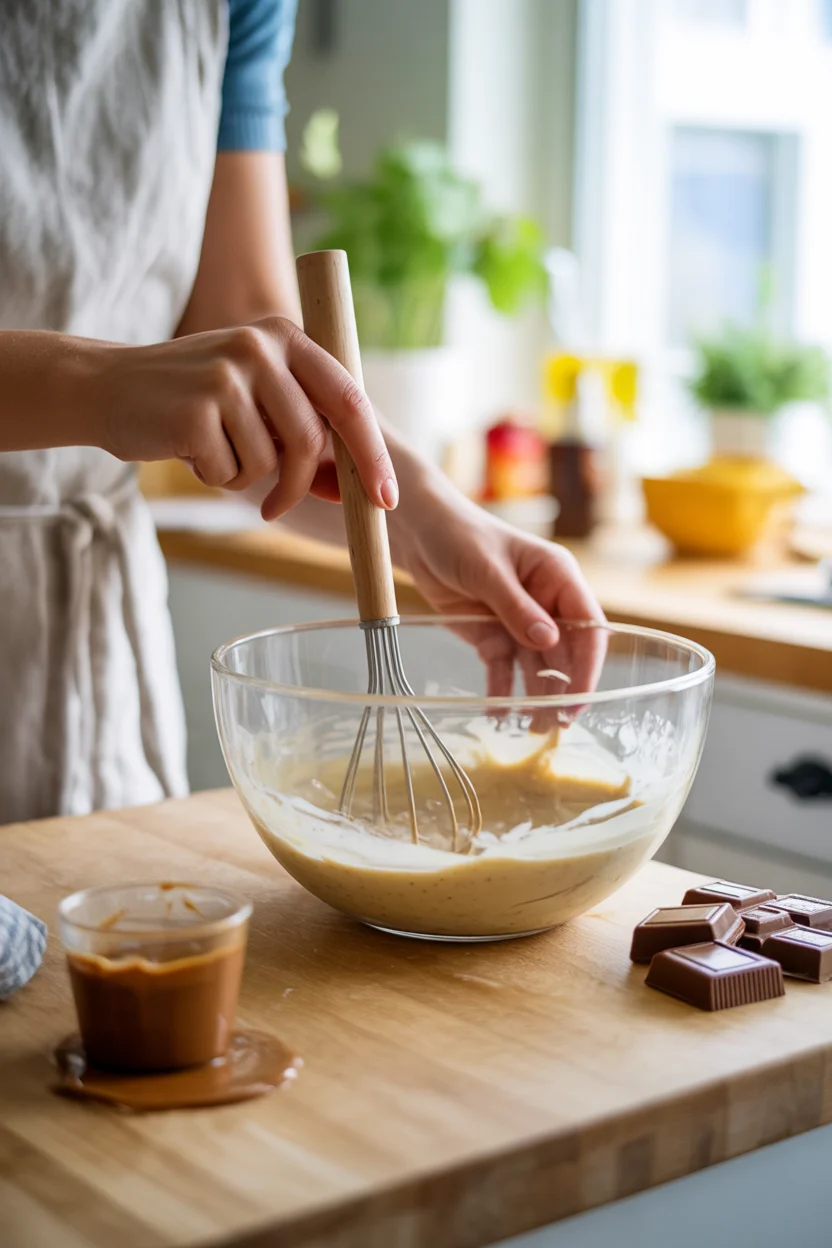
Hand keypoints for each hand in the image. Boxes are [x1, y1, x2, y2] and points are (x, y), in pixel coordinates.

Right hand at [89, 317, 397, 520]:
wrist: (108, 387)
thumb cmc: (194, 401)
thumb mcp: (256, 398)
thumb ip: (303, 428)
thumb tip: (355, 487)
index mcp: (287, 337)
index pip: (349, 400)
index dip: (372, 454)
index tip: (385, 499)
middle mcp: (260, 346)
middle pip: (311, 440)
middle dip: (298, 485)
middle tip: (275, 508)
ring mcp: (228, 375)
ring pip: (270, 462)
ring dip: (243, 476)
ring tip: (212, 450)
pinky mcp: (197, 409)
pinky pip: (230, 472)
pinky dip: (214, 477)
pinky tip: (188, 449)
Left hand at [392, 481, 606, 708]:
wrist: (418, 534)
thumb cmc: (459, 535)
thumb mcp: (488, 569)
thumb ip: (517, 607)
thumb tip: (549, 641)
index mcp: (558, 577)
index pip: (587, 625)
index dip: (588, 663)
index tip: (581, 696)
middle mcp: (546, 603)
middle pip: (566, 653)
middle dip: (564, 689)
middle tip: (557, 724)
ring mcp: (520, 622)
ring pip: (537, 667)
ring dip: (537, 697)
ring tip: (532, 729)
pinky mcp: (493, 635)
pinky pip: (504, 669)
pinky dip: (503, 691)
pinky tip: (500, 714)